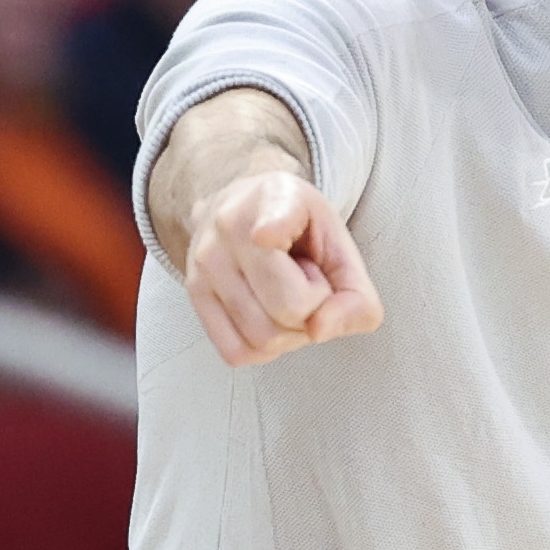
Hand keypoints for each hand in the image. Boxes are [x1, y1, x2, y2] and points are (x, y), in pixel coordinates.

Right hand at [181, 169, 382, 367]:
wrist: (243, 208)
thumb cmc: (298, 228)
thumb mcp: (341, 246)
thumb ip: (356, 295)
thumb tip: (321, 330)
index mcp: (275, 198)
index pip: (270, 222)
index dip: (272, 230)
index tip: (265, 235)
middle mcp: (229, 226)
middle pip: (287, 310)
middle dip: (314, 310)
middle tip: (308, 282)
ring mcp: (204, 262)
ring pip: (263, 338)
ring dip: (290, 331)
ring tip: (286, 294)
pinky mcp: (194, 293)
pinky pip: (238, 351)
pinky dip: (264, 347)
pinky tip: (267, 316)